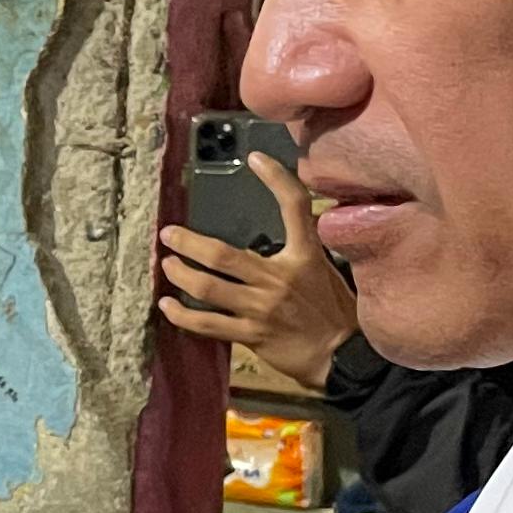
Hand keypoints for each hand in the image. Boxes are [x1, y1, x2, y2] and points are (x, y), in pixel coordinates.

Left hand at [158, 153, 357, 390]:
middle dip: (189, 243)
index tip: (256, 158)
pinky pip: (208, 324)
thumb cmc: (333, 308)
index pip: (295, 206)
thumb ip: (298, 246)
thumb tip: (273, 227)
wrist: (344, 355)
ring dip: (181, 275)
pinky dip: (183, 315)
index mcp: (304, 254)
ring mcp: (261, 308)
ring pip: (208, 289)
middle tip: (168, 234)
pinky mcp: (251, 335)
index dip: (277, 178)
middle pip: (223, 255)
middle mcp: (278, 278)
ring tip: (167, 265)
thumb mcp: (322, 267)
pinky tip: (168, 306)